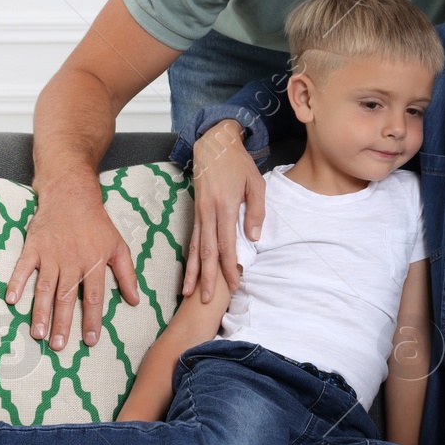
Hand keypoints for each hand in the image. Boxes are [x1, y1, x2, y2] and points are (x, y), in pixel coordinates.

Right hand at [5, 179, 140, 351]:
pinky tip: (11, 300)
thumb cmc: (98, 224)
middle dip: (63, 324)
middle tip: (58, 347)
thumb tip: (136, 300)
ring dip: (40, 311)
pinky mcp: (33, 247)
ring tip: (38, 333)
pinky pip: (23, 267)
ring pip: (45, 288)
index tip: (91, 342)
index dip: (93, 321)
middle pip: (67, 298)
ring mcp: (51, 255)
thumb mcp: (119, 247)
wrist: (72, 196)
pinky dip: (16, 282)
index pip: (94, 298)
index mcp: (95, 263)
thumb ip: (127, 275)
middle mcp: (73, 262)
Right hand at [182, 119, 265, 303]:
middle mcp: (208, 212)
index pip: (226, 243)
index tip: (234, 284)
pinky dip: (190, 257)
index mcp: (225, 206)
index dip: (229, 266)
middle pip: (206, 251)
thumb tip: (254, 238)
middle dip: (207, 277)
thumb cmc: (239, 164)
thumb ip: (256, 211)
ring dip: (193, 272)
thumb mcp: (256, 184)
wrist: (214, 144)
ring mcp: (199, 213)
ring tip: (188, 293)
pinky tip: (189, 271)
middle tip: (206, 300)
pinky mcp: (195, 212)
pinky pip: (193, 238)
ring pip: (195, 247)